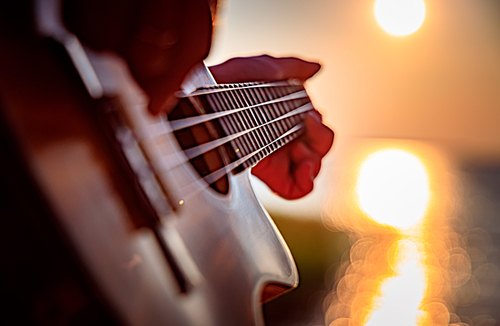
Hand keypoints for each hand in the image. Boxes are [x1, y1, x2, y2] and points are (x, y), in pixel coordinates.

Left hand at [210, 55, 333, 199]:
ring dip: (315, 158)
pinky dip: (307, 181)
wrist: (207, 102)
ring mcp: (278, 159)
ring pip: (313, 168)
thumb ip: (294, 68)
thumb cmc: (229, 82)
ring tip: (301, 149)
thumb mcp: (266, 67)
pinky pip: (298, 189)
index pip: (314, 130)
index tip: (310, 117)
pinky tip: (304, 170)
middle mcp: (282, 140)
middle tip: (307, 125)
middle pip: (318, 149)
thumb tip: (316, 67)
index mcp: (284, 118)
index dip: (318, 128)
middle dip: (320, 138)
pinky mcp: (271, 177)